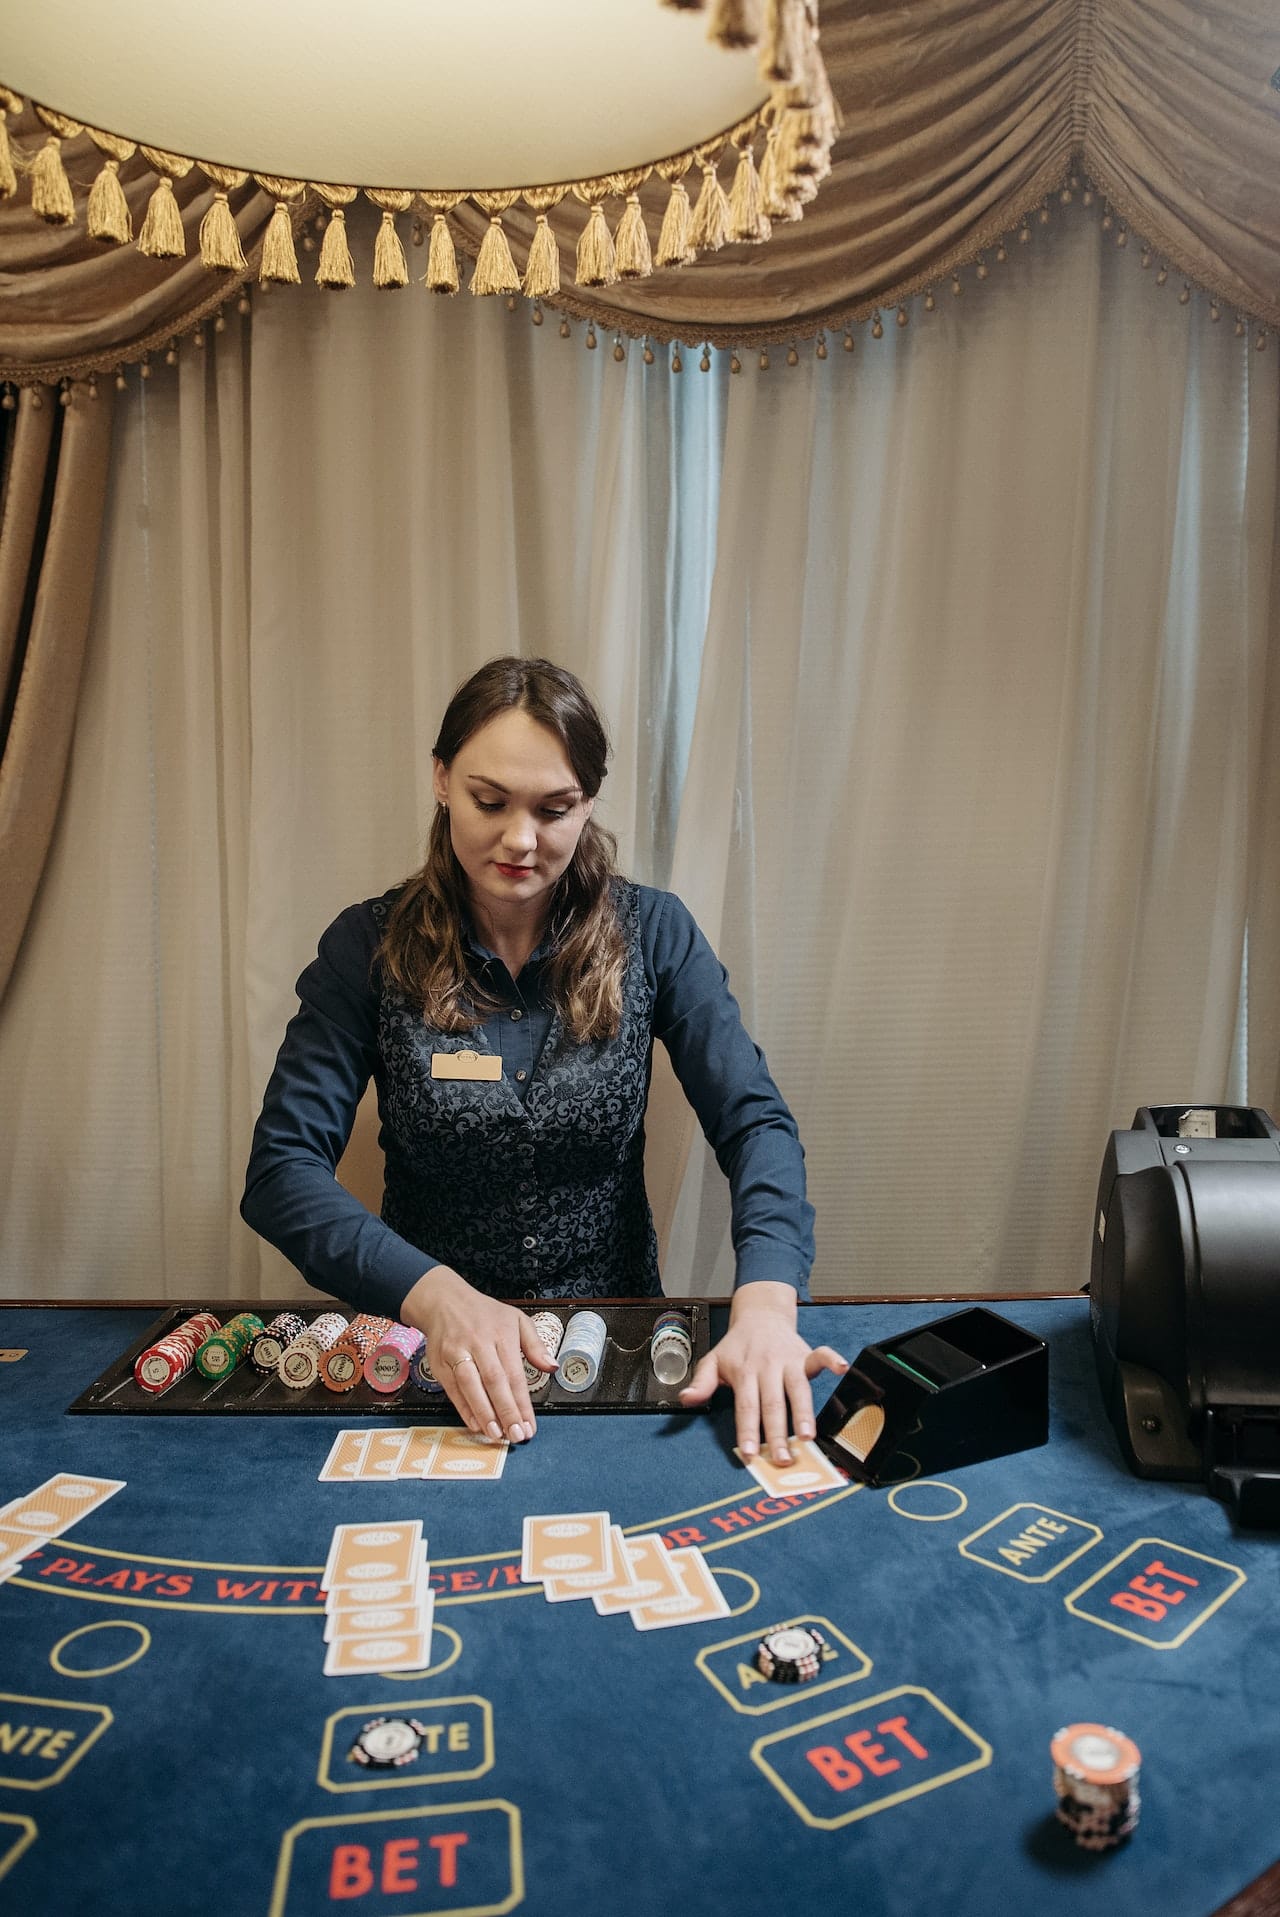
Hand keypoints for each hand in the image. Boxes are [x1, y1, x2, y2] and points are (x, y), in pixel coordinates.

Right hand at [399, 1267, 557, 1443]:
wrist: (444, 1301)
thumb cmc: (484, 1313)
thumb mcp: (517, 1319)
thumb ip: (535, 1345)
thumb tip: (552, 1367)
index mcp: (501, 1334)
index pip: (514, 1374)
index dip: (522, 1403)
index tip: (530, 1425)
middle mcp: (479, 1344)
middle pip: (494, 1381)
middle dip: (506, 1411)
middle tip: (516, 1435)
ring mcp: (457, 1353)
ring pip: (471, 1386)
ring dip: (484, 1413)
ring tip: (496, 1434)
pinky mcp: (440, 1363)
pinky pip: (453, 1389)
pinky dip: (464, 1408)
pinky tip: (476, 1423)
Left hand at [678, 1281, 847, 1464]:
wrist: (759, 1315)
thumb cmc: (737, 1346)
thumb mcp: (713, 1361)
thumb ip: (702, 1383)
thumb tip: (686, 1399)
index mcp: (744, 1372)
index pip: (746, 1406)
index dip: (748, 1431)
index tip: (751, 1453)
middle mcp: (767, 1367)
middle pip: (772, 1404)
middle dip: (777, 1433)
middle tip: (783, 1459)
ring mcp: (788, 1361)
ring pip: (797, 1388)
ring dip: (803, 1412)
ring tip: (808, 1436)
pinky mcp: (805, 1354)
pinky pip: (820, 1355)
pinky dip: (831, 1359)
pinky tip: (841, 1368)